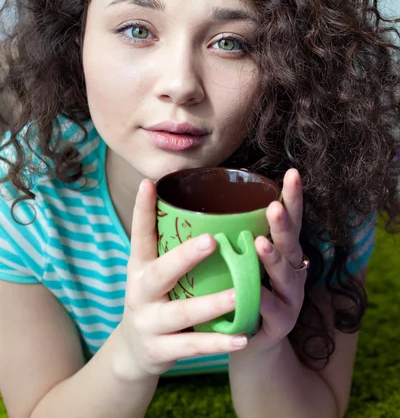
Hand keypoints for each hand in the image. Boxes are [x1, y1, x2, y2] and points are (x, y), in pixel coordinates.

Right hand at [117, 179, 248, 378]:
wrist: (133, 351)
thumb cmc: (155, 298)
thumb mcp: (152, 272)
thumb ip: (170, 247)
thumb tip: (201, 208)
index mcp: (139, 267)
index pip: (139, 235)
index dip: (142, 210)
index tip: (149, 183)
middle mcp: (139, 292)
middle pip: (160, 273)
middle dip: (184, 257)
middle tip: (211, 241)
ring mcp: (148, 323)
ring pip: (181, 314)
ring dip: (210, 305)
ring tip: (237, 295)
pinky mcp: (160, 350)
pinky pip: (192, 346)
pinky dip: (218, 344)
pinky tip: (243, 338)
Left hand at [247, 168, 306, 352]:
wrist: (247, 340)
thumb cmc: (240, 288)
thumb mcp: (240, 259)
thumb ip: (231, 232)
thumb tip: (202, 196)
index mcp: (281, 248)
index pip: (288, 217)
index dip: (292, 196)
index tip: (292, 172)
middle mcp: (292, 268)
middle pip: (290, 241)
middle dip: (283, 223)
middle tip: (274, 207)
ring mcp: (290, 295)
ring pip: (284, 274)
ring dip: (273, 259)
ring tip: (261, 244)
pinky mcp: (282, 322)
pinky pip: (272, 309)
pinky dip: (265, 301)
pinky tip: (257, 294)